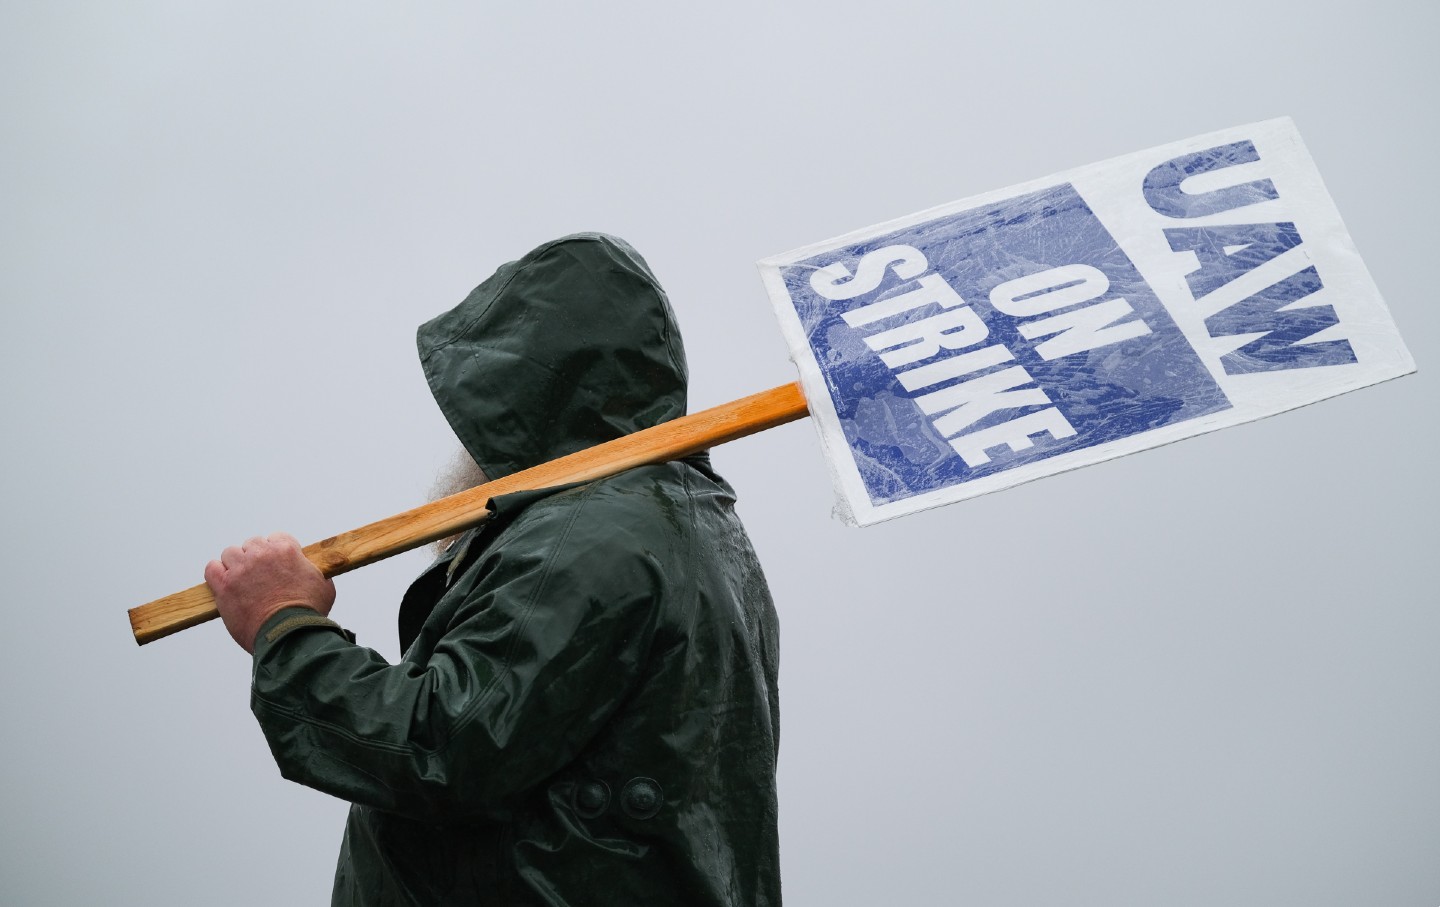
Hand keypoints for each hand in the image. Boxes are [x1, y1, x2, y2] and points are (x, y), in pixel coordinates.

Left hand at [205, 532, 336, 653]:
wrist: (289, 635)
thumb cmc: (308, 613)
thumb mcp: (324, 586)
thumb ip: (313, 570)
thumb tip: (309, 568)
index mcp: (287, 550)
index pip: (277, 537)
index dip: (277, 552)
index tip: (277, 564)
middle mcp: (262, 554)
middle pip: (252, 544)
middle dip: (256, 557)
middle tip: (260, 576)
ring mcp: (241, 569)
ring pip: (230, 554)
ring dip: (235, 564)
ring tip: (242, 581)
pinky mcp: (224, 586)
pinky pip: (212, 569)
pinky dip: (216, 573)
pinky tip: (224, 583)